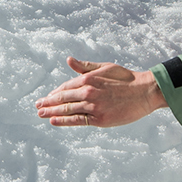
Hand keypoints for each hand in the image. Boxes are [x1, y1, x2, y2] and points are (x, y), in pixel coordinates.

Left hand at [36, 58, 168, 126]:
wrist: (144, 92)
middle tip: (37, 106)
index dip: (54, 93)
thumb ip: (85, 67)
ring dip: (51, 112)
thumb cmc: (126, 79)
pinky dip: (63, 120)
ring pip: (66, 110)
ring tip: (41, 114)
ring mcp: (92, 106)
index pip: (65, 87)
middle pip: (62, 99)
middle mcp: (87, 92)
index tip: (46, 97)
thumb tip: (68, 60)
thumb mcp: (104, 67)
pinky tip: (53, 120)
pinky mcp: (99, 119)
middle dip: (48, 102)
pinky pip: (77, 120)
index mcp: (88, 79)